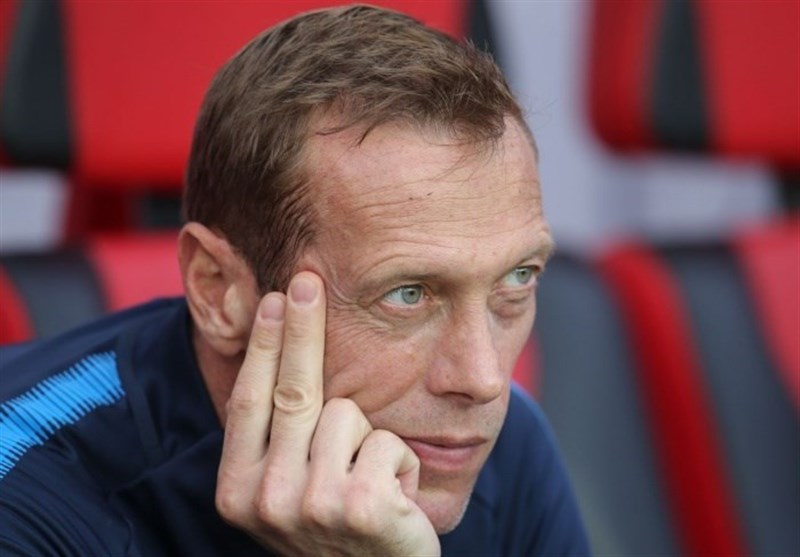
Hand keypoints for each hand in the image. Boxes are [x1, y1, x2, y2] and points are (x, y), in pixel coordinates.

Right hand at [215, 272, 440, 556]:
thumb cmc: (336, 528)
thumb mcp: (291, 489)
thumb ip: (279, 439)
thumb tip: (279, 352)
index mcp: (237, 491)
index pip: (250, 401)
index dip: (264, 346)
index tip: (276, 298)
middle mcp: (264, 499)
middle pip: (292, 390)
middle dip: (302, 327)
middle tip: (306, 280)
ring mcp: (310, 505)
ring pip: (348, 414)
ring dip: (371, 438)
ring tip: (372, 481)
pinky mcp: (360, 507)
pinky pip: (388, 442)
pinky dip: (402, 462)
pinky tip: (396, 499)